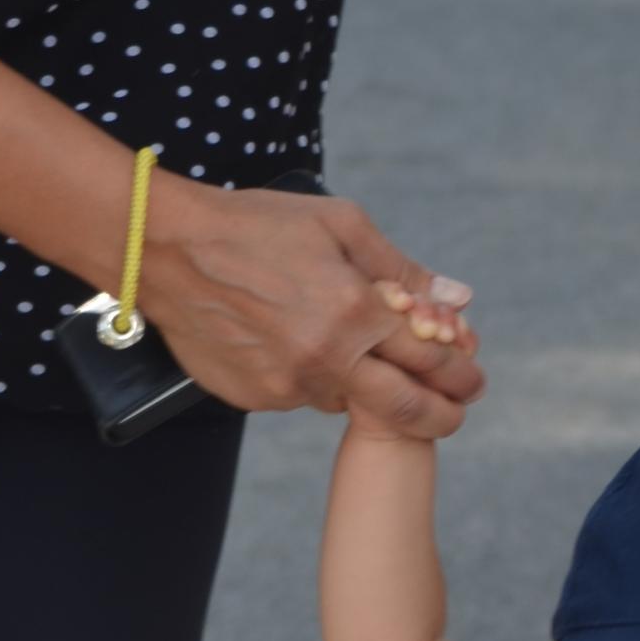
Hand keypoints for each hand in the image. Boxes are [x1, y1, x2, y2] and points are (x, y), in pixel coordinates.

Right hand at [137, 181, 483, 433]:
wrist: (168, 250)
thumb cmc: (257, 226)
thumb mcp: (339, 227)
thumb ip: (402, 269)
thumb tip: (457, 298)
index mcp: (354, 313)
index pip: (431, 360)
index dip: (461, 371)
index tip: (471, 376)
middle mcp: (325, 360)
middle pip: (406, 410)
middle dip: (443, 413)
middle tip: (456, 407)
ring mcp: (288, 386)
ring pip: (349, 401)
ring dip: (368, 387)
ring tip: (362, 354)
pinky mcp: (256, 397)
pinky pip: (303, 395)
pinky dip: (315, 377)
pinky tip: (299, 342)